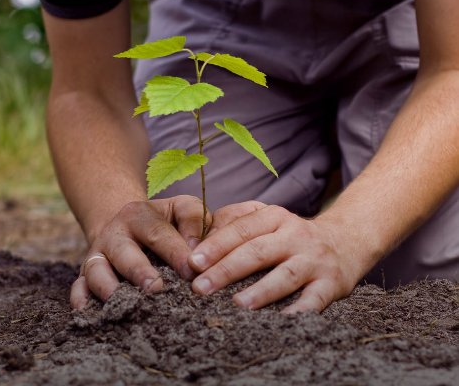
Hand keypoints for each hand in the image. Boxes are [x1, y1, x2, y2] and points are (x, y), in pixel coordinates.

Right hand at [70, 195, 211, 308]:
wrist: (126, 225)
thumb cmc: (163, 222)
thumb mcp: (179, 209)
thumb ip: (193, 220)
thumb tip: (197, 252)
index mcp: (139, 215)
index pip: (158, 233)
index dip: (175, 252)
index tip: (192, 272)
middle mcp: (114, 234)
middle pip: (124, 253)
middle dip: (139, 272)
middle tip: (156, 289)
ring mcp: (97, 255)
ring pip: (96, 270)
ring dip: (109, 287)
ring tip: (126, 304)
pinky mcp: (85, 274)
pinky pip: (78, 287)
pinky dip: (80, 299)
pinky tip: (88, 312)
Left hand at [188, 201, 367, 312]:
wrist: (346, 241)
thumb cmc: (289, 235)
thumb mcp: (266, 219)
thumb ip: (233, 223)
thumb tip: (197, 241)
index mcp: (274, 217)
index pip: (241, 230)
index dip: (215, 246)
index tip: (192, 262)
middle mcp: (295, 235)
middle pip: (257, 251)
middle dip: (226, 270)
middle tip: (200, 288)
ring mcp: (314, 260)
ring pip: (285, 275)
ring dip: (260, 291)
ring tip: (237, 304)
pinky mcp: (332, 284)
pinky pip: (314, 300)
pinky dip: (298, 311)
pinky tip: (280, 322)